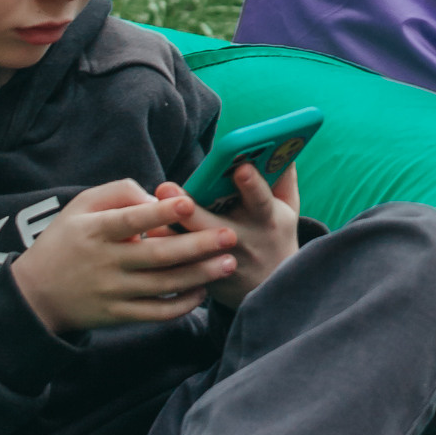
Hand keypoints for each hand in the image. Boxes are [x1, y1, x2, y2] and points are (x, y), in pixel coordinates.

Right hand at [12, 178, 237, 332]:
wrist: (36, 295)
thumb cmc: (66, 240)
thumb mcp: (81, 205)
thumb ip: (119, 192)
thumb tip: (157, 197)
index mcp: (96, 232)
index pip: (132, 221)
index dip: (161, 213)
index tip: (189, 203)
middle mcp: (106, 263)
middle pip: (157, 256)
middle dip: (197, 246)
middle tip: (230, 236)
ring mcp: (113, 292)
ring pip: (163, 285)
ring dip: (199, 275)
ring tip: (229, 263)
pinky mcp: (118, 316)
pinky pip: (155, 313)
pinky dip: (181, 306)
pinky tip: (202, 292)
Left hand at [154, 163, 301, 309]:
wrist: (270, 289)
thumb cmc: (276, 237)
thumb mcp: (288, 209)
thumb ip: (283, 178)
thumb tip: (281, 145)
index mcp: (266, 219)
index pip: (260, 200)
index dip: (252, 185)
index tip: (241, 168)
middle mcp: (242, 240)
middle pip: (211, 225)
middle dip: (189, 208)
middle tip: (166, 188)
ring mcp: (220, 262)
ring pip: (189, 247)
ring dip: (167, 231)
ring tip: (148, 213)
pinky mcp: (203, 278)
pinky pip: (179, 264)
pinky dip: (163, 248)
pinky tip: (147, 233)